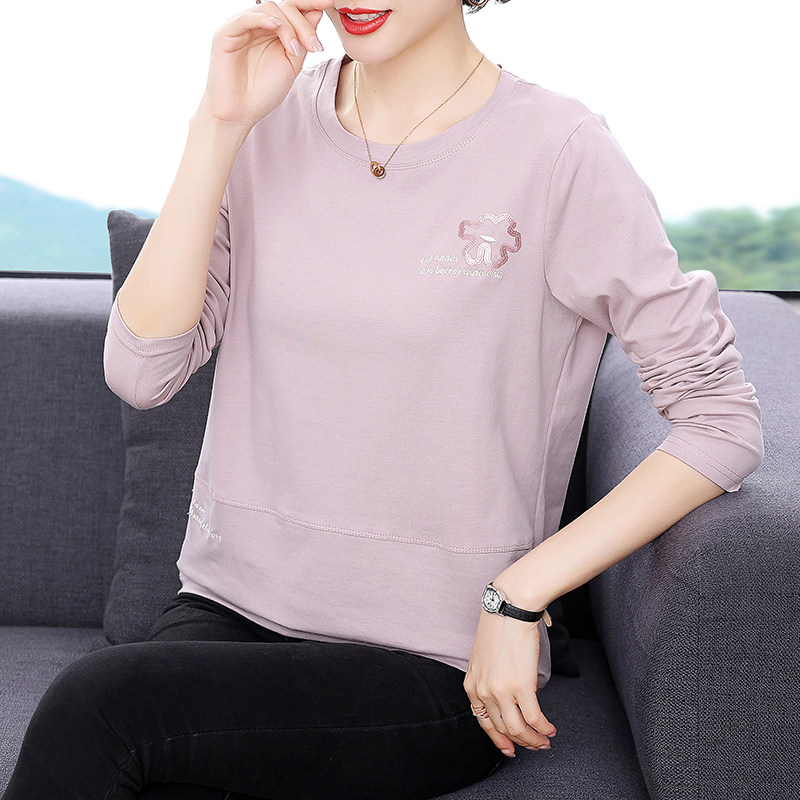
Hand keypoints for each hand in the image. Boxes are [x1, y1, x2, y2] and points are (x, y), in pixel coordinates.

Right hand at [197, 0, 335, 130]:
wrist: (240, 114)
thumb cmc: (263, 93)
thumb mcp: (291, 65)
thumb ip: (302, 41)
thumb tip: (316, 13)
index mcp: (272, 31)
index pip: (292, 8)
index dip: (310, 4)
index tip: (330, 3)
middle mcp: (257, 25)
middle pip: (285, 7)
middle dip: (304, 25)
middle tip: (315, 46)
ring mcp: (241, 27)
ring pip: (270, 8)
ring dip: (289, 27)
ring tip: (295, 51)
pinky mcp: (226, 33)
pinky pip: (247, 17)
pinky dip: (265, 18)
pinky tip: (278, 28)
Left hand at [463, 604, 556, 757]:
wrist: (510, 608)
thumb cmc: (499, 626)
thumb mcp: (482, 656)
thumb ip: (487, 678)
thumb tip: (504, 693)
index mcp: (471, 684)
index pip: (483, 722)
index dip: (498, 739)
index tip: (510, 748)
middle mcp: (483, 691)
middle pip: (502, 729)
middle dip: (521, 742)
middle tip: (535, 746)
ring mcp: (501, 690)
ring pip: (518, 729)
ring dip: (534, 740)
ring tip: (545, 741)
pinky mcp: (521, 686)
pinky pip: (534, 718)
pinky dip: (544, 728)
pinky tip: (550, 729)